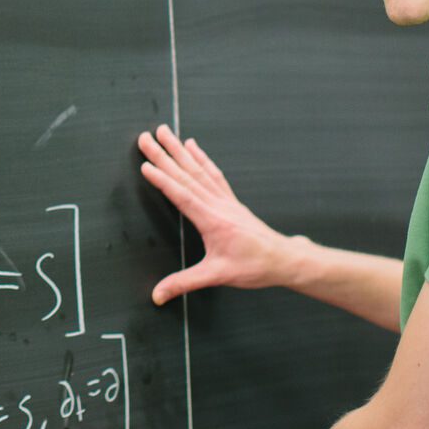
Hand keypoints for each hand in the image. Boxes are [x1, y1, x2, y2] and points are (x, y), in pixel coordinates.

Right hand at [137, 124, 303, 304]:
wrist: (283, 259)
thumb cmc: (253, 266)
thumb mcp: (217, 276)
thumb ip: (184, 283)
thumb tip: (158, 295)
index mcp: (212, 220)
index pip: (182, 195)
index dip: (162, 180)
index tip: (146, 164)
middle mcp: (217, 204)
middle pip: (186, 175)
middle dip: (164, 155)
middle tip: (146, 137)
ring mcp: (225, 199)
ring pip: (198, 169)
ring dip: (179, 150)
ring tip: (165, 133)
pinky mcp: (230, 200)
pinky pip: (213, 173)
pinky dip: (202, 158)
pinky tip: (194, 146)